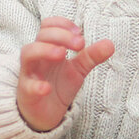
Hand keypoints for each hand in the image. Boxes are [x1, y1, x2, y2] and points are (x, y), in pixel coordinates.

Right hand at [18, 17, 114, 131]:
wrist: (44, 114)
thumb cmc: (57, 86)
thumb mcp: (77, 70)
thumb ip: (91, 56)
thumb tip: (110, 44)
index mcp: (48, 48)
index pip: (48, 26)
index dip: (62, 24)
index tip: (79, 34)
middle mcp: (37, 57)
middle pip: (41, 36)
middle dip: (60, 36)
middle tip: (80, 44)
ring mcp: (30, 73)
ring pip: (28, 54)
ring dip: (44, 50)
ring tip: (62, 54)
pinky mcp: (27, 93)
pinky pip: (28, 86)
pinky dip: (36, 86)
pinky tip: (46, 88)